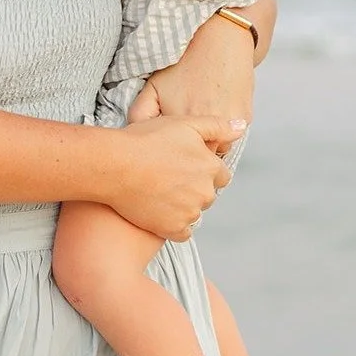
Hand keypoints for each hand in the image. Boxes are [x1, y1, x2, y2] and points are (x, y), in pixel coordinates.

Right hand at [104, 116, 242, 240]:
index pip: (220, 174)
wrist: (114, 166)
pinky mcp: (173, 229)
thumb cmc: (145, 140)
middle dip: (194, 187)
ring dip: (183, 205)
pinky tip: (157, 208)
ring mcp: (189, 212)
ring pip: (194, 212)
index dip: (202, 168)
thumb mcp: (183, 123)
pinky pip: (182, 232)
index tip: (182, 164)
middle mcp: (205, 192)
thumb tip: (241, 126)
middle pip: (207, 194)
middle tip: (167, 176)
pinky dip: (173, 224)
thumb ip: (216, 126)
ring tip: (158, 190)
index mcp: (210, 167)